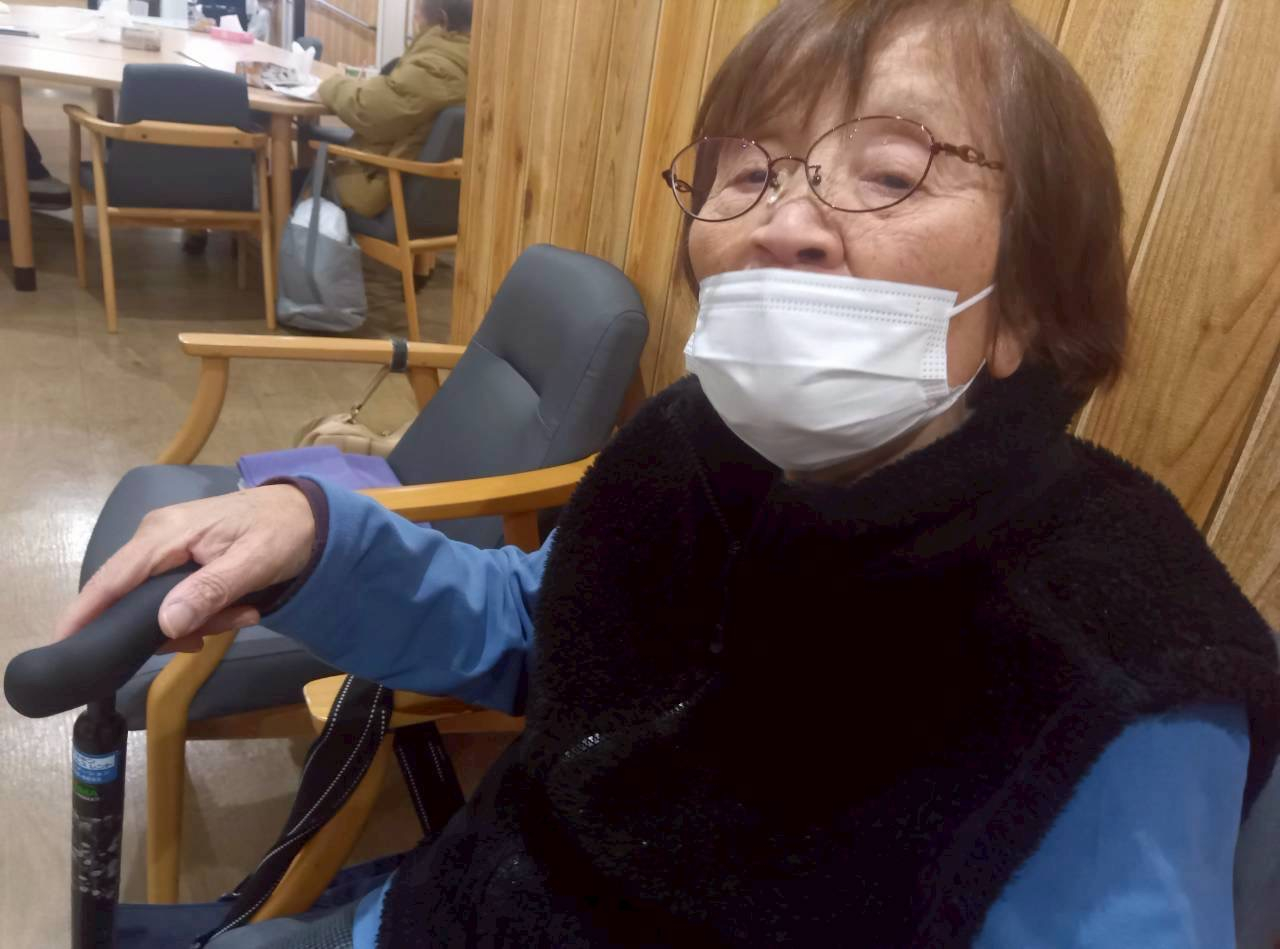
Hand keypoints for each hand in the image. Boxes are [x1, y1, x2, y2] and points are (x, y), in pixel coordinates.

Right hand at [54, 485, 316, 651]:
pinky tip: (237, 609)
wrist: (310, 513)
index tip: (62, 645)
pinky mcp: (180, 558)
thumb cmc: (283, 531)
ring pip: (158, 603)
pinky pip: (175, 596)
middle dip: (172, 626)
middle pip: (133, 599)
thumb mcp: (253, 563)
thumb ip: (210, 592)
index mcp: (165, 534)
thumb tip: (166, 624)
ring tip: (243, 614)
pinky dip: (202, 611)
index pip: (111, 578)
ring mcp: (166, 548)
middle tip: (218, 632)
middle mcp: (155, 538)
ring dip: (198, 620)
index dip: (84, 613)